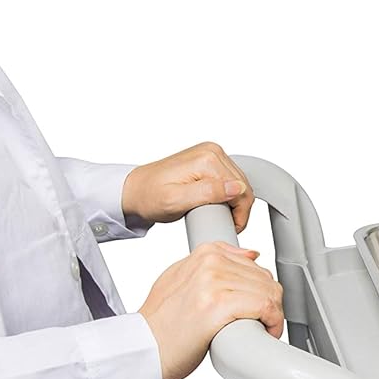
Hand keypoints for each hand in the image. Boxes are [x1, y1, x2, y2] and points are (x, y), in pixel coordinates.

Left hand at [122, 142, 254, 232]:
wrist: (136, 190)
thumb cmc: (150, 197)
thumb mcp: (177, 201)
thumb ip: (208, 193)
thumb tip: (236, 188)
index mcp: (207, 159)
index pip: (242, 189)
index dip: (240, 214)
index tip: (230, 227)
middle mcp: (211, 151)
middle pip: (243, 185)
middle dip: (238, 208)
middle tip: (223, 222)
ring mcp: (211, 153)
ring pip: (239, 183)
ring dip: (233, 201)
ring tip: (217, 214)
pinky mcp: (209, 158)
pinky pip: (230, 178)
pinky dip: (227, 194)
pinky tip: (216, 203)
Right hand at [138, 241, 284, 378]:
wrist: (143, 349)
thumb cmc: (162, 322)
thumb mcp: (180, 278)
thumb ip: (212, 263)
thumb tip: (251, 255)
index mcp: (205, 254)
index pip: (255, 266)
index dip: (262, 291)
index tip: (259, 308)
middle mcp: (209, 264)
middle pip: (266, 280)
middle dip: (271, 305)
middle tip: (263, 323)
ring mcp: (213, 283)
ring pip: (269, 293)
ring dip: (274, 316)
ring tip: (263, 330)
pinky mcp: (218, 305)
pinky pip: (265, 307)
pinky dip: (273, 322)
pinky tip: (266, 333)